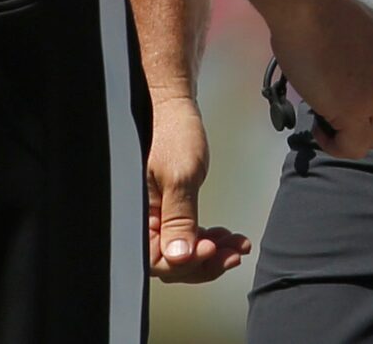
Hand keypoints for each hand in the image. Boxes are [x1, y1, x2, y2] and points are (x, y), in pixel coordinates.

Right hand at [146, 93, 249, 281]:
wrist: (175, 108)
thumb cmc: (171, 132)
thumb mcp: (179, 176)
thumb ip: (178, 218)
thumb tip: (178, 257)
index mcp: (136, 213)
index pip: (157, 259)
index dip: (186, 262)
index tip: (211, 250)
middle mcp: (143, 220)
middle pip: (172, 262)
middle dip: (205, 261)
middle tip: (232, 254)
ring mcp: (157, 217)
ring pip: (184, 253)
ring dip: (212, 253)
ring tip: (236, 245)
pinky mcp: (170, 211)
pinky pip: (188, 237)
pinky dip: (209, 241)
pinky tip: (227, 237)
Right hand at [271, 0, 372, 161]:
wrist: (308, 5)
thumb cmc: (326, 12)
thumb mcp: (370, 35)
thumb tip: (358, 91)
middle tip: (345, 110)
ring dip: (350, 133)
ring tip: (325, 117)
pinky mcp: (354, 112)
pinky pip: (351, 146)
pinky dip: (335, 143)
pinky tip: (320, 128)